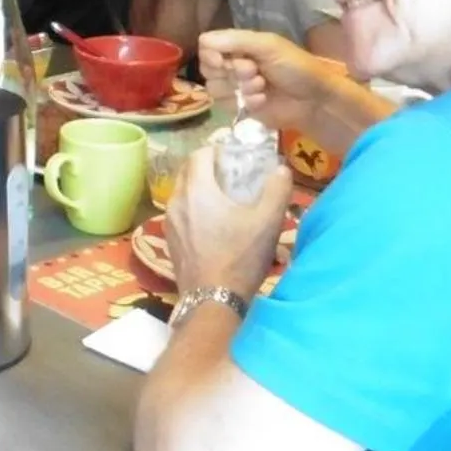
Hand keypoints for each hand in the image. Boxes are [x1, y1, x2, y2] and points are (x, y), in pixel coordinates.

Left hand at [166, 142, 293, 300]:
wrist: (212, 301)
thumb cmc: (240, 258)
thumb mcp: (268, 222)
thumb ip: (277, 190)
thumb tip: (281, 168)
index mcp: (196, 190)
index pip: (200, 154)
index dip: (217, 150)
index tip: (235, 155)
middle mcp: (176, 201)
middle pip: (188, 171)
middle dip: (208, 167)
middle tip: (232, 174)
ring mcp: (169, 222)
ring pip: (182, 192)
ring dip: (200, 188)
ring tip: (225, 199)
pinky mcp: (170, 239)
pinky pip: (180, 212)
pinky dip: (194, 208)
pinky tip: (213, 223)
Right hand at [199, 29, 350, 136]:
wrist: (315, 100)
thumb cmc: (296, 67)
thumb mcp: (268, 46)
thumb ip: (236, 41)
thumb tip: (202, 39)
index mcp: (240, 45)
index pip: (207, 45)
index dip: (211, 54)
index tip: (222, 60)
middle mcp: (234, 64)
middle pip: (207, 67)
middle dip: (230, 71)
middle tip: (253, 71)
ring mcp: (236, 86)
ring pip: (214, 87)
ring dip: (240, 86)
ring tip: (262, 86)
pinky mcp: (241, 107)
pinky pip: (227, 105)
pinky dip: (247, 101)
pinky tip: (263, 100)